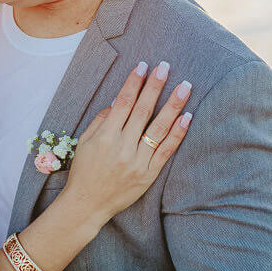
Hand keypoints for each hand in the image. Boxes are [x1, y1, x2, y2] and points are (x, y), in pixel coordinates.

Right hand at [64, 60, 192, 223]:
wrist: (87, 205)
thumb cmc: (84, 171)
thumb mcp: (84, 143)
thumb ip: (101, 120)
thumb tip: (120, 99)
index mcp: (105, 137)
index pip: (123, 103)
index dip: (134, 83)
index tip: (143, 66)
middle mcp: (122, 148)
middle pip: (143, 111)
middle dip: (155, 87)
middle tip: (166, 67)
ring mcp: (137, 162)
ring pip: (159, 129)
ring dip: (173, 105)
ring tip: (185, 86)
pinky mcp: (148, 175)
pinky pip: (166, 151)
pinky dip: (177, 134)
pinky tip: (187, 117)